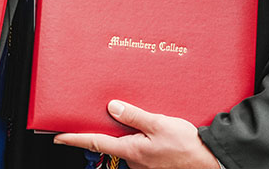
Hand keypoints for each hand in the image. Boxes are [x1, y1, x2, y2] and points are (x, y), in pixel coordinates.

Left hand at [54, 100, 217, 168]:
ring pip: (128, 144)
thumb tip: (112, 107)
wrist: (211, 162)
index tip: (57, 136)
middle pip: (112, 141)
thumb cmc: (188, 146)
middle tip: (108, 111)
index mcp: (132, 151)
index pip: (96, 142)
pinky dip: (141, 136)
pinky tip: (153, 130)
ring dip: (129, 131)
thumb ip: (134, 116)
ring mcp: (144, 165)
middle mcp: (135, 161)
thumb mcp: (159, 124)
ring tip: (142, 117)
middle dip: (109, 127)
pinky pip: (141, 148)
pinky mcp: (154, 164)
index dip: (75, 138)